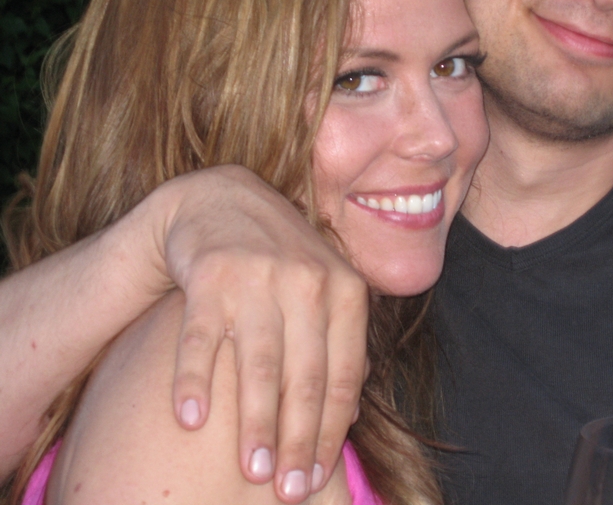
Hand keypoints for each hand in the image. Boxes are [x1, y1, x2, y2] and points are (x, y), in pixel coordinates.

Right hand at [147, 165, 368, 502]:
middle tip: (286, 491)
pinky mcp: (209, 274)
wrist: (219, 201)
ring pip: (259, 364)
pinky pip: (201, 338)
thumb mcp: (323, 289)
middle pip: (305, 376)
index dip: (330, 432)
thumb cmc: (280, 261)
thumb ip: (340, 342)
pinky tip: (191, 421)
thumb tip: (354, 410)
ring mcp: (258, 276)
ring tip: (251, 472)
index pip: (342, 375)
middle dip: (297, 440)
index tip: (315, 478)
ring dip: (255, 423)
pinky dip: (194, 380)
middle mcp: (307, 281)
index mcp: (345, 289)